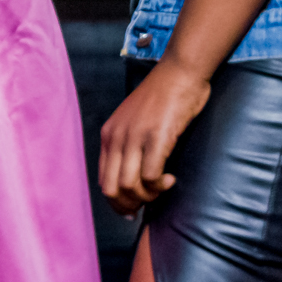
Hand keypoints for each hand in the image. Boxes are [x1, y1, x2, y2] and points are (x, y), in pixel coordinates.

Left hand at [97, 58, 211, 215]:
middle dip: (130, 205)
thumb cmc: (162, 98)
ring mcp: (135, 137)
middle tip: (149, 203)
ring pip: (130, 186)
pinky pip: (151, 176)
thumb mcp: (134, 121)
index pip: (103, 180)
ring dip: (148, 196)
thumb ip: (129, 145)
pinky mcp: (156, 138)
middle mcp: (117, 137)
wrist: (179, 72)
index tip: (133, 209)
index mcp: (109, 134)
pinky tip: (171, 178)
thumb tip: (133, 178)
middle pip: (112, 189)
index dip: (117, 201)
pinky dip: (160, 186)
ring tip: (162, 187)